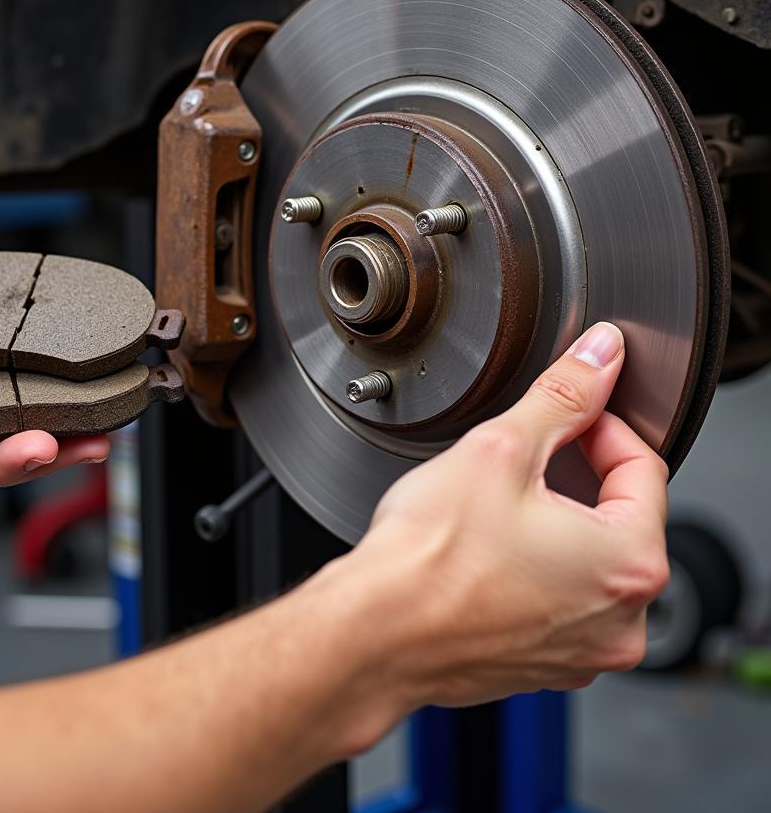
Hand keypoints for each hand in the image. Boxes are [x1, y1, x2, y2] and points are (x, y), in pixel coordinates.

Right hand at [325, 321, 667, 723]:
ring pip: (587, 557)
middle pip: (618, 515)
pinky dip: (534, 569)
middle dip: (574, 476)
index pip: (643, 467)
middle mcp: (623, 620)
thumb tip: (600, 356)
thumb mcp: (500, 449)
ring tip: (491, 511)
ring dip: (553, 523)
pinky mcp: (547, 664)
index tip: (560, 420)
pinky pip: (559, 598)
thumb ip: (563, 395)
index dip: (597, 427)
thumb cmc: (429, 559)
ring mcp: (585, 651)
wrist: (375, 632)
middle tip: (515, 462)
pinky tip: (486, 553)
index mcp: (631, 563)